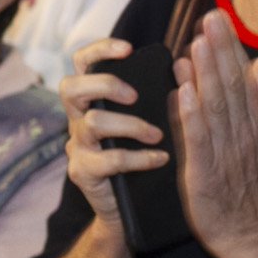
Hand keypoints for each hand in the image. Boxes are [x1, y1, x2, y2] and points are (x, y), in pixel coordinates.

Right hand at [58, 37, 165, 231]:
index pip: (82, 63)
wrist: (132, 207)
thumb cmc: (144, 153)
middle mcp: (79, 119)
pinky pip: (107, 160)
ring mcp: (78, 147)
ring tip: (158, 134)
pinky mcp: (83, 173)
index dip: (99, 50)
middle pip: (71, 87)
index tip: (129, 49)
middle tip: (135, 96)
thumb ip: (154, 94)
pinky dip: (138, 158)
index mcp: (94, 100)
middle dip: (106, 85)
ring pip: (91, 122)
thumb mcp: (148, 119)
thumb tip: (186, 63)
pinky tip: (160, 159)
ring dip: (130, 125)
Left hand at [175, 11, 257, 257]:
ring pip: (215, 107)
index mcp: (256, 124)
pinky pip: (198, 138)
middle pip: (230, 86)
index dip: (230, 47)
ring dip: (205, 74)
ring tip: (195, 43)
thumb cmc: (252, 187)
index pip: (243, 78)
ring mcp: (225, 152)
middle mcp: (243, 133)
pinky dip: (191, 113)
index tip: (218, 18)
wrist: (250, 234)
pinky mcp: (206, 172)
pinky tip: (182, 89)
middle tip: (208, 18)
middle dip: (219, 50)